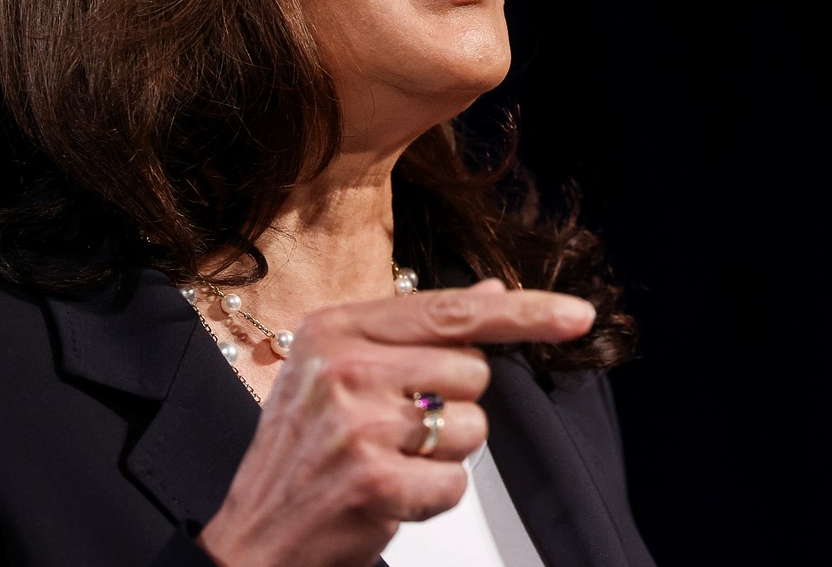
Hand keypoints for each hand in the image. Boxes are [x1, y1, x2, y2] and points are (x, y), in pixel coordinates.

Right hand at [196, 279, 594, 566]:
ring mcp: (357, 424)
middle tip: (395, 430)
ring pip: (472, 429)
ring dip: (443, 456)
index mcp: (336, 327)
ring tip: (387, 462)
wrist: (254, 540)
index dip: (524, 312)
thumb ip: (418, 330)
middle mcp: (344, 367)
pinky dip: (432, 499)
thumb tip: (491, 292)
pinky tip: (388, 496)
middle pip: (472, 372)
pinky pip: (456, 484)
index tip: (577, 316)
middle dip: (452, 406)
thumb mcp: (340, 369)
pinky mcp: (373, 481)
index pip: (453, 310)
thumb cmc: (302, 452)